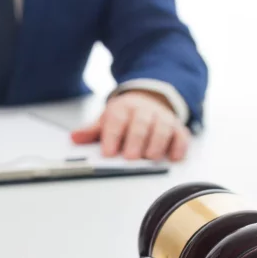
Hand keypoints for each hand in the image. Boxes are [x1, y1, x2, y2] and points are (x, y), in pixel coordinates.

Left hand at [70, 90, 190, 161]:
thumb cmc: (125, 116)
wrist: (147, 100)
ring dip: (157, 143)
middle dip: (136, 140)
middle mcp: (144, 111)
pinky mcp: (177, 128)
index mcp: (123, 108)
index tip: (108, 152)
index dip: (112, 136)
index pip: (117, 120)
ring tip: (150, 157)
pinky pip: (181, 136)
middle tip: (131, 157)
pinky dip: (179, 146)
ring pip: (162, 128)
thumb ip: (92, 131)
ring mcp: (162, 119)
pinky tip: (174, 157)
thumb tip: (75, 138)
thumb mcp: (106, 119)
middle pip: (141, 124)